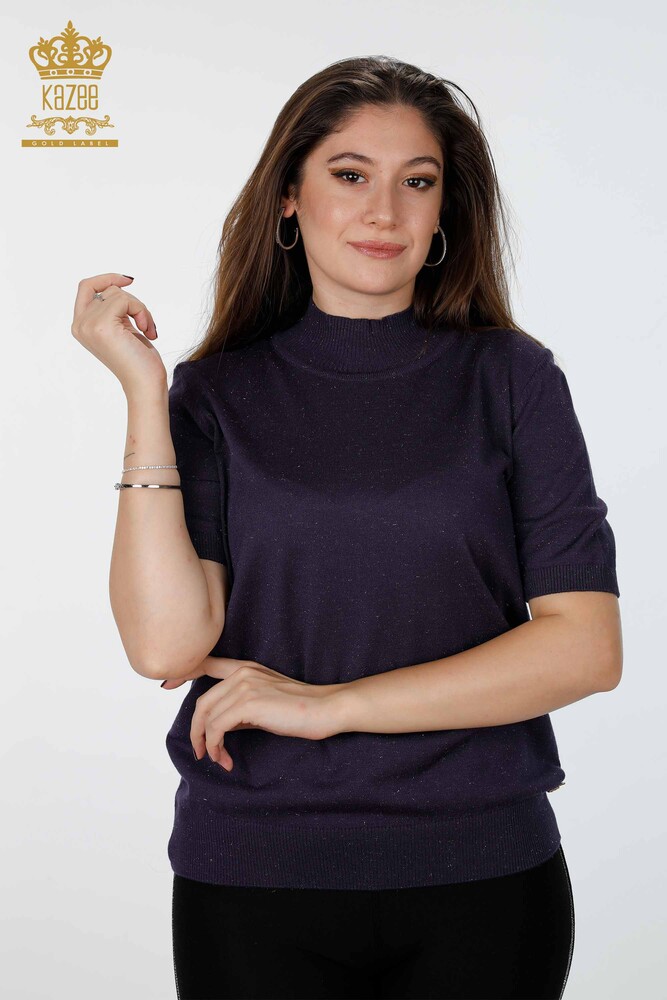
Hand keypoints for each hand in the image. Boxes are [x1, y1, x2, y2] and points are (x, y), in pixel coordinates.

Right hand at [70, 273, 165, 396]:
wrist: (145, 385)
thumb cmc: (139, 360)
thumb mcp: (121, 327)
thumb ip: (112, 309)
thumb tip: (116, 282)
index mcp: (81, 326)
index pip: (85, 287)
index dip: (106, 278)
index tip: (128, 280)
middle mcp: (79, 324)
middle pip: (107, 289)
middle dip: (132, 302)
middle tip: (145, 323)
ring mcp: (88, 324)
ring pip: (118, 293)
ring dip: (140, 309)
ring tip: (147, 330)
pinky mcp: (102, 325)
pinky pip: (125, 299)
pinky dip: (142, 312)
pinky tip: (148, 331)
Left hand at [161, 657, 339, 770]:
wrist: (325, 708)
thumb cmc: (300, 709)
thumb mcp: (266, 701)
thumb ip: (242, 706)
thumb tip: (222, 725)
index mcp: (246, 668)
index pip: (207, 663)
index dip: (183, 672)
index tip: (167, 685)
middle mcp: (242, 672)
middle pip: (202, 701)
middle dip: (195, 730)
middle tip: (201, 752)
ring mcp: (244, 686)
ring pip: (206, 716)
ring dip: (206, 743)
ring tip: (217, 760)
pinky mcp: (248, 703)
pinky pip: (216, 727)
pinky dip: (215, 746)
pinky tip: (225, 758)